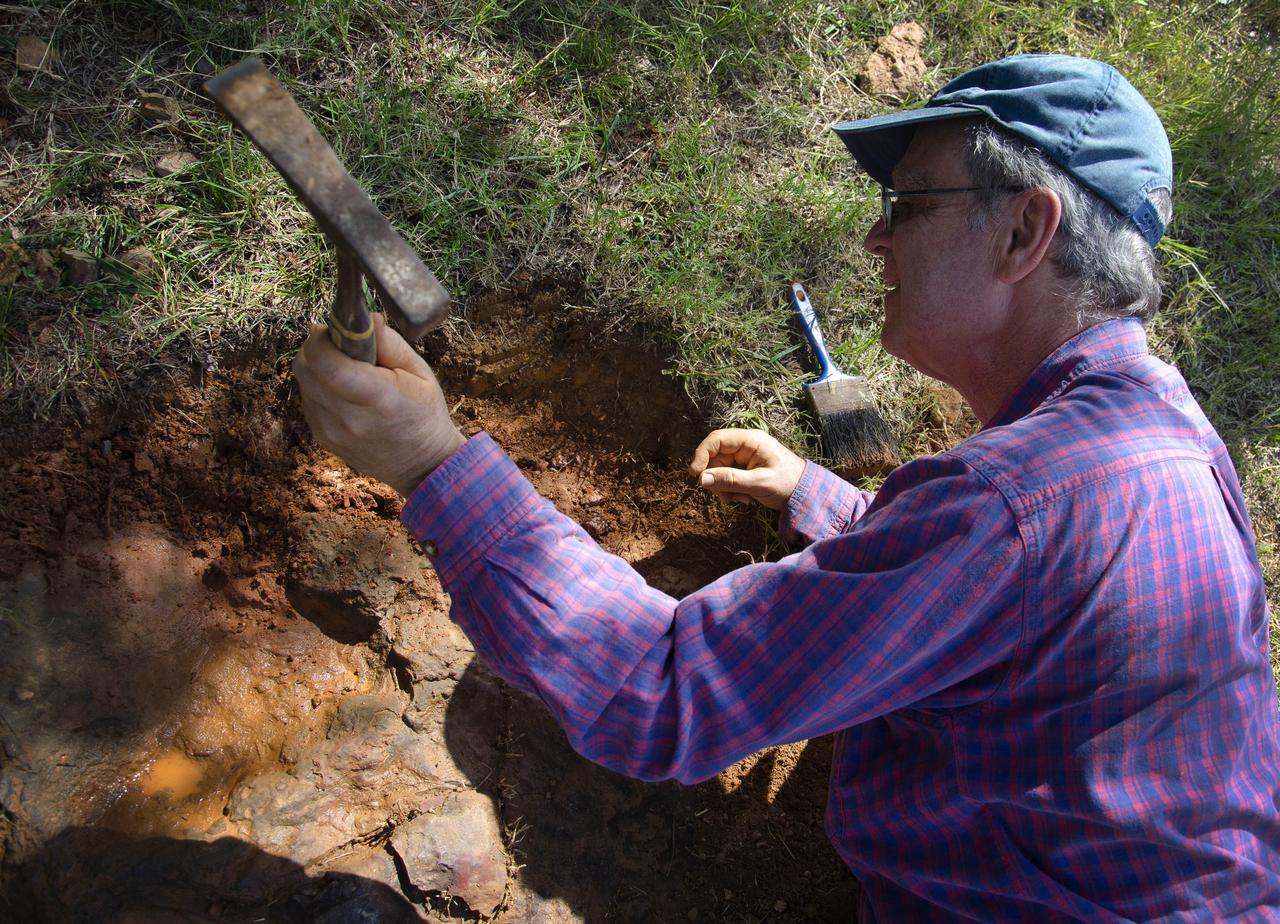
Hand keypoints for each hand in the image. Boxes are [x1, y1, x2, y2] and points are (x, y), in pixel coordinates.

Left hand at [293, 315, 465, 496]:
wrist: (421, 467)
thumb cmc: (425, 416)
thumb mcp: (421, 373)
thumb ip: (391, 343)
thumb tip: (366, 318)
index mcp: (377, 398)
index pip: (325, 361)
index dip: (322, 337)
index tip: (336, 329)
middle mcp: (347, 418)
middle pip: (305, 367)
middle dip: (317, 347)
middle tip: (342, 345)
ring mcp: (330, 431)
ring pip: (303, 382)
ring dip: (318, 367)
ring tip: (348, 372)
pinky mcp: (321, 437)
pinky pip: (308, 398)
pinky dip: (319, 386)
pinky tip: (344, 392)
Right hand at [688, 428, 805, 509]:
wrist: (806, 494)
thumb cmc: (787, 484)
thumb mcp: (759, 483)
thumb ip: (731, 480)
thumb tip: (703, 480)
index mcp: (751, 441)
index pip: (717, 439)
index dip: (702, 454)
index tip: (695, 474)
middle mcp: (746, 446)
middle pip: (716, 457)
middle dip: (716, 478)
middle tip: (724, 496)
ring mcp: (745, 457)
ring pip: (720, 470)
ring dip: (724, 487)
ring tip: (739, 499)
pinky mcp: (746, 469)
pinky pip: (728, 477)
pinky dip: (731, 490)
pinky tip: (745, 499)